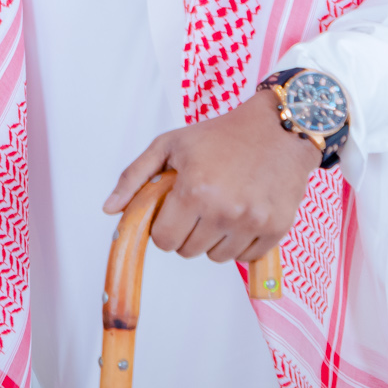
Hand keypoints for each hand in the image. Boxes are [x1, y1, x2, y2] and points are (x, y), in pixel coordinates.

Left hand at [102, 95, 319, 262]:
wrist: (279, 129)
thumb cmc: (220, 135)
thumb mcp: (169, 144)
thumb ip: (134, 177)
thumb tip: (109, 209)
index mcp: (194, 190)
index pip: (164, 240)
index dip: (163, 227)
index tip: (173, 211)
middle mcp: (224, 211)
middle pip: (188, 252)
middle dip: (187, 232)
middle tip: (198, 206)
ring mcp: (253, 222)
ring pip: (217, 258)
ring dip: (213, 239)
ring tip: (221, 207)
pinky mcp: (276, 229)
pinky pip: (246, 257)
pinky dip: (240, 243)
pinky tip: (242, 214)